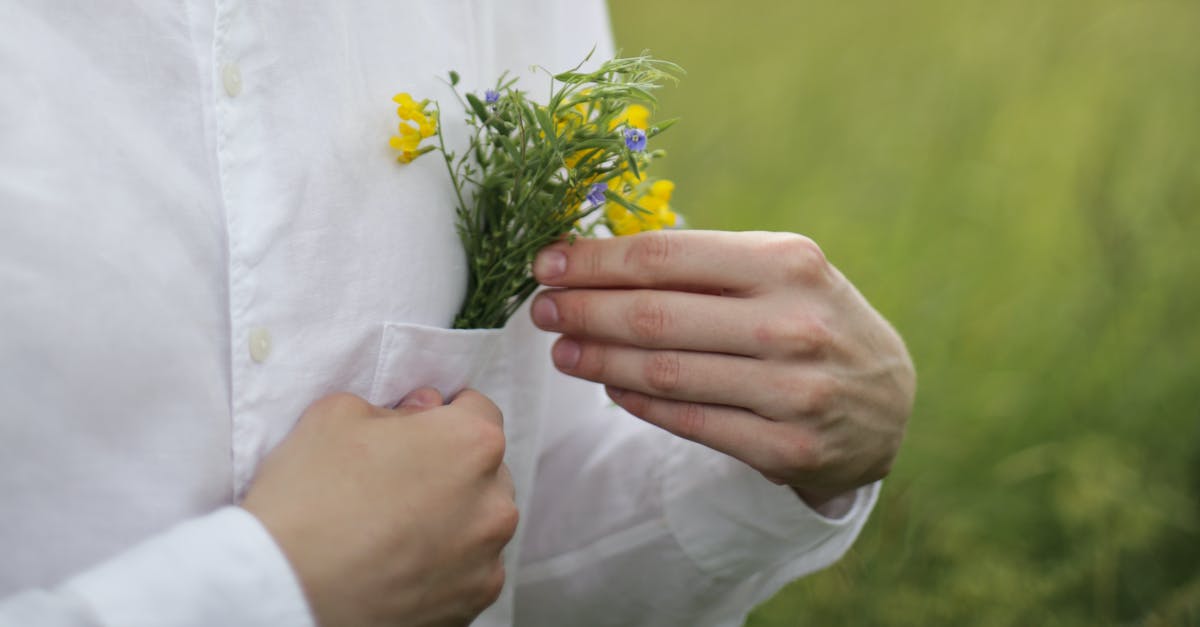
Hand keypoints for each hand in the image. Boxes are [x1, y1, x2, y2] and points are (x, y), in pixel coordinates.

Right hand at [242, 388, 516, 626]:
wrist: (283, 589)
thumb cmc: (306, 498)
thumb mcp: (336, 416)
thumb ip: (393, 407)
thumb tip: (418, 414)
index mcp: (471, 444)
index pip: (479, 412)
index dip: (444, 416)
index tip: (418, 430)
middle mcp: (494, 501)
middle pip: (485, 471)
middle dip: (451, 470)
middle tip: (397, 484)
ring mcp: (487, 557)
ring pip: (481, 523)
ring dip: (453, 519)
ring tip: (396, 529)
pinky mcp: (472, 601)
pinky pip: (471, 570)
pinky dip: (445, 565)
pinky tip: (401, 564)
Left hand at [531, 230, 914, 508]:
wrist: (887, 401)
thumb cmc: (814, 318)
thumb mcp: (781, 271)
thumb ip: (704, 263)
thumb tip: (598, 260)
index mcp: (787, 262)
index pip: (665, 257)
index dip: (594, 262)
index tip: (546, 264)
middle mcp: (794, 324)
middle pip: (656, 317)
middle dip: (583, 311)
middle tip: (541, 310)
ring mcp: (793, 391)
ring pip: (664, 373)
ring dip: (597, 361)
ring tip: (561, 350)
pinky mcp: (786, 449)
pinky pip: (688, 423)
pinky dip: (637, 402)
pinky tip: (608, 385)